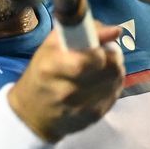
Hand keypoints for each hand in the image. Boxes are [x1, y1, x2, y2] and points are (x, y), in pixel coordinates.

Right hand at [9, 22, 124, 141]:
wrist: (33, 113)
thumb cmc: (42, 72)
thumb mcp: (52, 45)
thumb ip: (83, 31)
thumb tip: (115, 31)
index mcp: (52, 67)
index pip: (92, 59)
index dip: (102, 50)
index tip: (99, 47)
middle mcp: (67, 91)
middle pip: (111, 69)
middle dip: (112, 58)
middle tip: (104, 55)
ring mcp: (81, 107)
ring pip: (116, 81)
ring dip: (114, 70)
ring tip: (101, 68)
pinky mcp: (93, 117)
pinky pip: (114, 94)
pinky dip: (112, 85)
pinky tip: (100, 83)